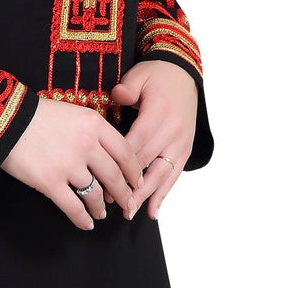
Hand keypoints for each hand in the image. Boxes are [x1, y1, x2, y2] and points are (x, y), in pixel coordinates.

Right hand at [0, 95, 145, 228]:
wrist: (4, 120)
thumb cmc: (36, 115)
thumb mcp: (72, 113)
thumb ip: (93, 131)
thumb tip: (108, 155)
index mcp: (94, 125)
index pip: (125, 152)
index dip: (134, 171)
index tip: (137, 181)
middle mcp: (87, 145)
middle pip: (114, 176)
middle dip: (123, 194)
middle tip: (127, 203)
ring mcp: (69, 166)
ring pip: (95, 194)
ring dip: (100, 207)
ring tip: (101, 212)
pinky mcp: (50, 183)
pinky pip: (73, 207)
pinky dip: (82, 219)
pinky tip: (86, 223)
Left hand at [105, 60, 197, 218]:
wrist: (183, 75)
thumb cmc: (156, 76)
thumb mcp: (139, 75)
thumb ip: (127, 88)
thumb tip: (117, 96)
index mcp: (159, 112)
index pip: (137, 141)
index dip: (119, 161)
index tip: (102, 176)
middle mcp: (173, 131)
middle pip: (148, 162)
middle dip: (128, 184)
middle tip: (109, 201)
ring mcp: (181, 143)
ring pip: (162, 174)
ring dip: (145, 195)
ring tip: (129, 212)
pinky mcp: (185, 151)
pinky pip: (174, 176)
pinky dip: (163, 194)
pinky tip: (152, 211)